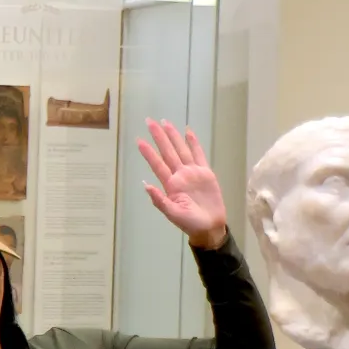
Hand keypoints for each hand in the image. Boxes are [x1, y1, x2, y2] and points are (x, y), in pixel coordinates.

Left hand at [138, 119, 229, 248]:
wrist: (209, 226)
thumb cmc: (189, 223)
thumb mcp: (172, 214)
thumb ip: (159, 200)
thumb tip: (145, 186)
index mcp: (170, 185)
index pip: (157, 164)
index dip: (148, 152)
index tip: (139, 140)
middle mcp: (179, 175)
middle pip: (167, 152)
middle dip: (159, 137)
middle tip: (149, 121)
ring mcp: (192, 173)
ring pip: (181, 150)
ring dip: (173, 136)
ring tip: (165, 123)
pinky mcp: (205, 173)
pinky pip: (199, 155)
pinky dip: (194, 143)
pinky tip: (188, 132)